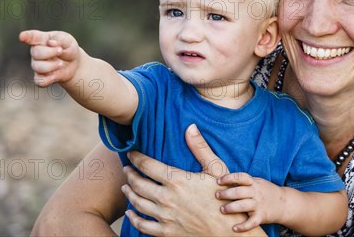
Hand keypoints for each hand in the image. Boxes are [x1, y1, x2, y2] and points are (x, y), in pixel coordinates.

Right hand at [19, 29, 79, 86]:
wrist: (74, 63)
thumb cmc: (68, 48)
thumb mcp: (68, 40)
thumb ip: (60, 40)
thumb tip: (50, 42)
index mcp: (42, 39)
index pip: (32, 37)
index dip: (27, 36)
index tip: (22, 36)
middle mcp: (36, 52)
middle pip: (36, 53)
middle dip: (50, 52)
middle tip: (60, 51)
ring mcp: (37, 65)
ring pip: (38, 67)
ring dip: (52, 66)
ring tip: (61, 63)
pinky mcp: (41, 77)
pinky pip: (39, 81)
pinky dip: (47, 80)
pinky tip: (54, 76)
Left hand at [122, 125, 265, 235]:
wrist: (228, 230)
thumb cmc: (224, 196)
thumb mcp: (216, 169)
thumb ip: (200, 147)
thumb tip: (191, 127)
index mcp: (177, 180)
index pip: (147, 165)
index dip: (136, 158)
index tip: (131, 153)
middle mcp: (167, 198)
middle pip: (138, 184)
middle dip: (130, 174)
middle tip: (127, 168)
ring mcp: (165, 217)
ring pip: (138, 203)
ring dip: (129, 193)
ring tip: (126, 186)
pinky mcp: (167, 232)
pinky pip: (143, 225)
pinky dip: (133, 218)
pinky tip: (131, 212)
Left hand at [216, 173, 283, 231]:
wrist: (285, 203)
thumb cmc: (266, 192)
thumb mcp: (257, 182)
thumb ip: (244, 182)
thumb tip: (225, 180)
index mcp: (254, 183)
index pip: (241, 177)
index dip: (229, 178)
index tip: (218, 181)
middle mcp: (256, 192)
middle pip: (240, 191)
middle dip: (227, 193)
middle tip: (217, 195)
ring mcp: (259, 205)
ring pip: (244, 205)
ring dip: (232, 207)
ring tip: (222, 209)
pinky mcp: (262, 216)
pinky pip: (252, 222)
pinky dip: (243, 226)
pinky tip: (235, 228)